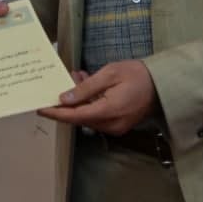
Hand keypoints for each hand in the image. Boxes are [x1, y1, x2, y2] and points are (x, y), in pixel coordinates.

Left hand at [37, 59, 156, 134]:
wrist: (162, 84)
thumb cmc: (137, 74)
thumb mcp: (110, 74)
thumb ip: (86, 87)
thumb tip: (64, 98)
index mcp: (109, 111)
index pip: (75, 116)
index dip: (56, 113)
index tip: (40, 108)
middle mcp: (111, 124)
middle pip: (79, 118)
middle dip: (67, 102)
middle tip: (62, 81)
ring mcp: (115, 127)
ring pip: (87, 116)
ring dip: (78, 100)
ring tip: (78, 78)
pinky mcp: (118, 125)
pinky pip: (96, 116)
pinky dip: (89, 103)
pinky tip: (88, 86)